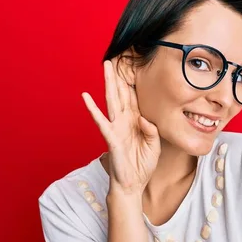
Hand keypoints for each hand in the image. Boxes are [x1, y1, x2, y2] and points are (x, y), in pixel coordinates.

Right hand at [82, 59, 160, 194]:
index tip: (133, 66)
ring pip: (112, 101)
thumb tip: (144, 119)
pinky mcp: (111, 138)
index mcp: (136, 121)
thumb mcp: (155, 145)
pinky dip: (93, 109)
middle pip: (121, 93)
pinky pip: (101, 121)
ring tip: (105, 67)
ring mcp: (116, 128)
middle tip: (115, 57)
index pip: (135, 98)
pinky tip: (86, 97)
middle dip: (118, 76)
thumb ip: (152, 130)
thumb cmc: (142, 164)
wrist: (133, 184)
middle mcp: (124, 121)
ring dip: (108, 83)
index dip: (134, 82)